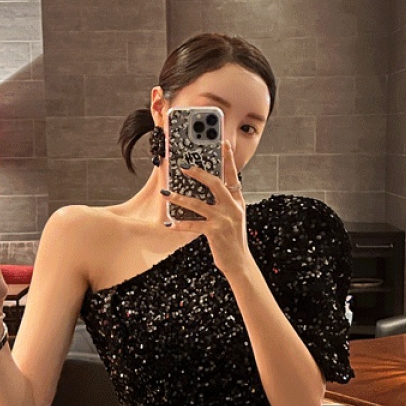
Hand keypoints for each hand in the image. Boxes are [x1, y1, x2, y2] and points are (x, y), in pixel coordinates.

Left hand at [162, 141, 250, 277]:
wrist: (239, 263)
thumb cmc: (233, 240)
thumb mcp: (234, 218)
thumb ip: (225, 204)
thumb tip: (207, 190)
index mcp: (237, 202)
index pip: (233, 176)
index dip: (228, 159)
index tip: (223, 143)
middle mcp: (232, 207)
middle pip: (215, 183)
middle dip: (198, 173)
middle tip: (184, 167)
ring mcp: (224, 219)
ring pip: (198, 203)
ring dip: (179, 198)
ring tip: (166, 194)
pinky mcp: (214, 232)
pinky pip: (192, 224)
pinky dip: (179, 224)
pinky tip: (169, 222)